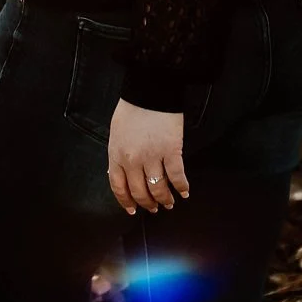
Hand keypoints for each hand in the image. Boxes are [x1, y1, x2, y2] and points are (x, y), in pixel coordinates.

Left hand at [107, 99, 189, 214]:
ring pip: (158, 188)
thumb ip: (118, 155)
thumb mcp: (116, 134)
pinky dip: (182, 187)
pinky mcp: (172, 151)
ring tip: (169, 203)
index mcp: (117, 155)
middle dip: (148, 204)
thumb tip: (121, 173)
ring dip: (165, 199)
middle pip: (140, 192)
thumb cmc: (131, 109)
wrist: (149, 91)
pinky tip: (185, 192)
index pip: (119, 187)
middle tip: (154, 208)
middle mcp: (133, 161)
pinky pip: (177, 176)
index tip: (133, 210)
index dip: (127, 202)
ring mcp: (153, 157)